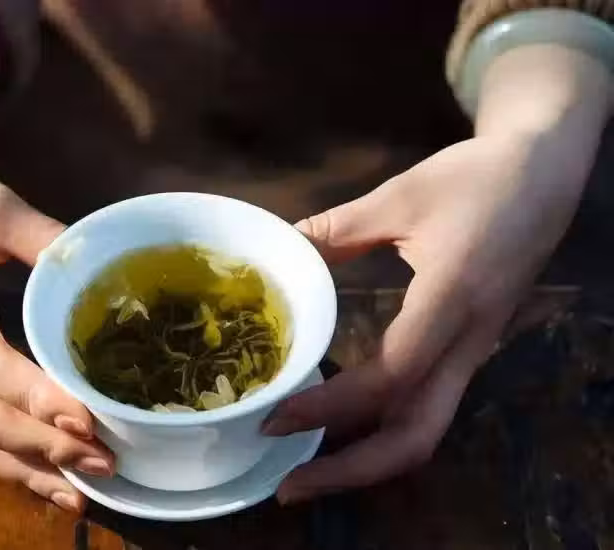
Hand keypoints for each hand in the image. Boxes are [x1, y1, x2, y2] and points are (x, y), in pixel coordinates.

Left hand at [263, 130, 594, 502]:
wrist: (544, 176)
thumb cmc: (474, 180)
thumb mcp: (398, 198)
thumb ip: (335, 230)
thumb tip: (280, 250)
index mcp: (451, 301)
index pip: (390, 377)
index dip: (331, 406)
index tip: (275, 418)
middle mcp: (467, 343)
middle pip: (416, 435)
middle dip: (351, 470)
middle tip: (288, 484)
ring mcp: (474, 353)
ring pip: (426, 430)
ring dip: (366, 460)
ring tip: (307, 468)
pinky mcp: (470, 351)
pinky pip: (429, 407)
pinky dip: (383, 431)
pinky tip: (342, 427)